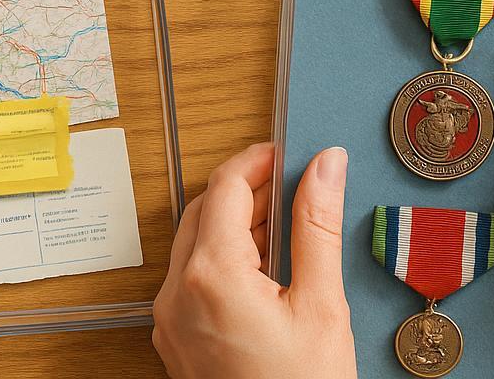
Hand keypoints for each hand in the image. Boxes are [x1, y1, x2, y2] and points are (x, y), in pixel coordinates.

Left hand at [152, 142, 356, 378]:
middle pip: (204, 210)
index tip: (288, 153)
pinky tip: (265, 271)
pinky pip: (190, 278)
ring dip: (235, 225)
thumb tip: (324, 167)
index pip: (225, 186)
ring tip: (287, 232)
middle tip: (294, 188)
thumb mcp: (321, 304)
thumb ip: (317, 226)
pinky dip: (222, 259)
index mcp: (210, 276)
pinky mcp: (174, 339)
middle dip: (247, 191)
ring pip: (194, 243)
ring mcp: (169, 319)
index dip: (258, 160)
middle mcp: (176, 293)